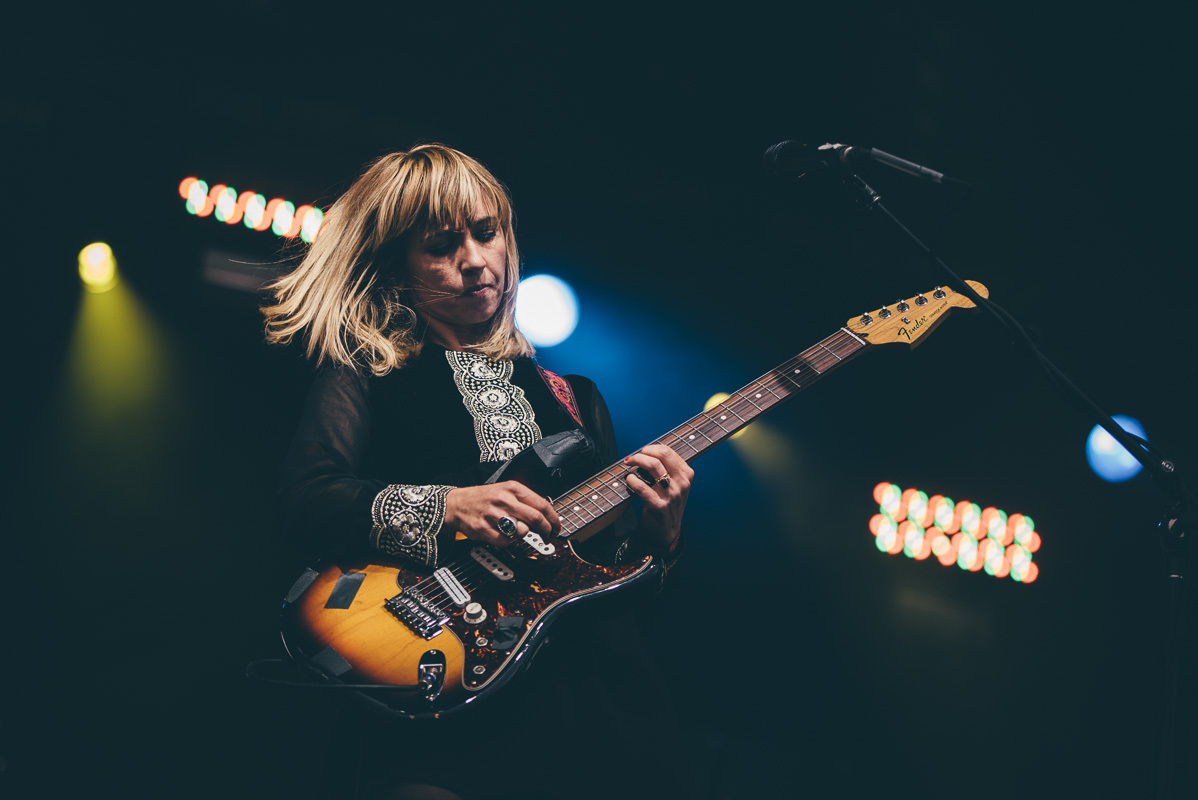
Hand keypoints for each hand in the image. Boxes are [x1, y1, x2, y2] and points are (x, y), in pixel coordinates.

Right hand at [444, 481, 560, 547]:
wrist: (456, 504)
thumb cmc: (484, 499)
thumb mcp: (506, 490)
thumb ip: (525, 500)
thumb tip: (547, 516)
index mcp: (513, 489)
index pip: (542, 504)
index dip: (554, 519)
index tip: (557, 528)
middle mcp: (504, 500)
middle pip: (536, 519)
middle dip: (546, 531)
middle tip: (548, 536)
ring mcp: (493, 515)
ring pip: (522, 531)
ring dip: (523, 534)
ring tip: (516, 530)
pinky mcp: (484, 529)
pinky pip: (506, 541)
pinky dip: (508, 541)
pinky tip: (502, 534)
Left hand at [624, 444, 692, 549]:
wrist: (666, 531)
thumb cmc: (667, 504)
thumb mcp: (676, 485)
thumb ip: (668, 469)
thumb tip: (648, 452)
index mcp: (687, 474)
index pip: (669, 451)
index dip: (652, 448)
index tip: (642, 452)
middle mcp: (682, 483)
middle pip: (662, 454)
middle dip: (644, 452)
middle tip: (633, 457)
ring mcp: (672, 494)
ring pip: (653, 466)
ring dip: (637, 461)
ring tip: (629, 464)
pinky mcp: (659, 506)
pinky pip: (642, 487)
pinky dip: (632, 480)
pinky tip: (629, 479)